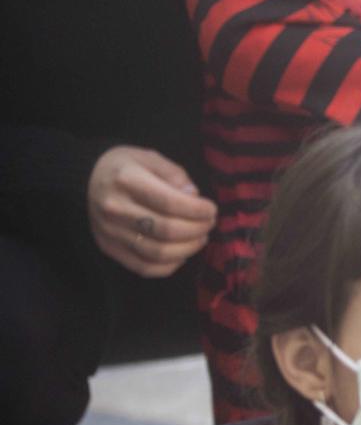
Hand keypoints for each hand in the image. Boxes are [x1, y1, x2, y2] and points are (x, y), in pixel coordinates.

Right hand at [86, 146, 216, 277]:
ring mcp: (110, 231)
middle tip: (209, 224)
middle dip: (197, 230)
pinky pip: (144, 267)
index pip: (169, 203)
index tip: (211, 209)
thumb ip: (174, 174)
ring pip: (157, 252)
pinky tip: (181, 254)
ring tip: (199, 238)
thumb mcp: (149, 157)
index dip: (197, 210)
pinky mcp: (109, 248)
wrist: (84, 179)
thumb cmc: (124, 167)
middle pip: (166, 230)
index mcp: (127, 180)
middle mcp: (115, 208)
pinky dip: (169, 266)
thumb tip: (194, 196)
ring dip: (187, 249)